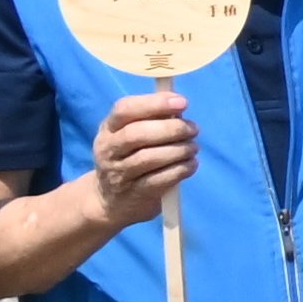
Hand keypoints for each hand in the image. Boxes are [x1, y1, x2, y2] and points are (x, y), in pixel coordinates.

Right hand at [86, 89, 196, 229]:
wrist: (112, 198)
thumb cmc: (130, 156)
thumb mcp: (133, 134)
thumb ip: (153, 117)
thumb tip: (179, 104)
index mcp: (109, 128)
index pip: (124, 109)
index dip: (155, 103)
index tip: (183, 103)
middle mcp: (109, 149)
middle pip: (137, 134)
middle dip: (172, 129)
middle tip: (193, 129)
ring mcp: (119, 173)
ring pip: (149, 158)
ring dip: (179, 150)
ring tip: (193, 148)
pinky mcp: (135, 193)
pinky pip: (160, 179)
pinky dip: (181, 169)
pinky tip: (191, 164)